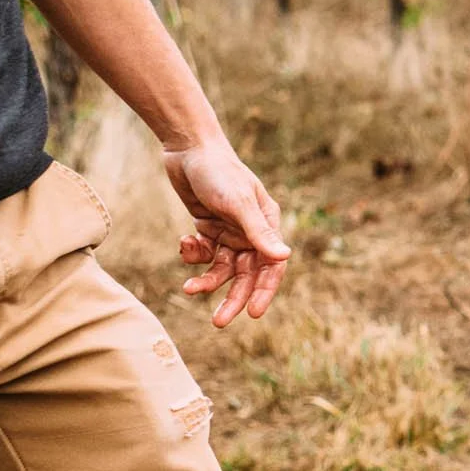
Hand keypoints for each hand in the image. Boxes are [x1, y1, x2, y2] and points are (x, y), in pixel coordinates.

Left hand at [164, 135, 290, 326]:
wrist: (188, 149)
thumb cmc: (219, 172)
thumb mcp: (239, 203)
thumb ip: (259, 232)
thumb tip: (284, 257)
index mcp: (267, 224)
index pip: (271, 267)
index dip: (264, 291)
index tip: (253, 314)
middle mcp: (251, 231)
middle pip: (246, 274)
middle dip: (232, 298)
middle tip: (218, 322)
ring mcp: (229, 231)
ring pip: (222, 268)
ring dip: (207, 280)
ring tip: (188, 288)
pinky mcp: (208, 228)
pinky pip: (204, 254)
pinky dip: (193, 255)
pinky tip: (185, 243)